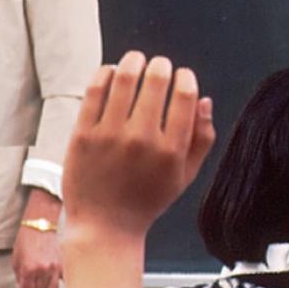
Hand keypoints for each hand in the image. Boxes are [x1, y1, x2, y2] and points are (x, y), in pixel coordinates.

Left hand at [12, 225, 61, 287]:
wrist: (41, 225)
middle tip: (34, 282)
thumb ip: (19, 274)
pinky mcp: (63, 266)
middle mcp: (42, 271)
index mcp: (28, 269)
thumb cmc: (26, 239)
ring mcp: (54, 270)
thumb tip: (25, 287)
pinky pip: (63, 284)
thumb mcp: (16, 257)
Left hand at [63, 51, 214, 241]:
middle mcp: (142, 140)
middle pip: (156, 79)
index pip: (185, 95)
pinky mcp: (83, 134)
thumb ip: (201, 139)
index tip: (182, 76)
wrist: (104, 226)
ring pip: (124, 77)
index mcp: (171, 150)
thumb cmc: (146, 201)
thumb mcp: (184, 177)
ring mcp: (110, 136)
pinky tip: (111, 73)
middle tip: (159, 66)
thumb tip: (205, 100)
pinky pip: (95, 90)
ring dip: (133, 60)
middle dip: (162, 65)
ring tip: (136, 60)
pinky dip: (105, 73)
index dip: (185, 77)